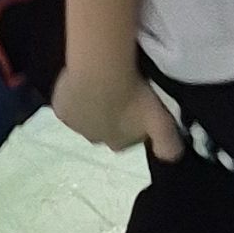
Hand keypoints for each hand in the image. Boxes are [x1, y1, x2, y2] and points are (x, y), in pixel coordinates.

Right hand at [53, 58, 184, 158]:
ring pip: (85, 115)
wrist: (102, 74)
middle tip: (118, 89)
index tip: (136, 103)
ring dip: (92, 103)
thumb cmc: (135, 98)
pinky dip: (74, 93)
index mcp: (118, 144)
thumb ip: (168, 145)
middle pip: (104, 127)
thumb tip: (172, 159)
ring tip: (101, 82)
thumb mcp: (162, 123)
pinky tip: (83, 80)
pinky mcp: (61, 109)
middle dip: (110, 113)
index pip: (127, 136)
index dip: (131, 121)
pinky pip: (68, 102)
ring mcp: (75, 126)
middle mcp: (95, 140)